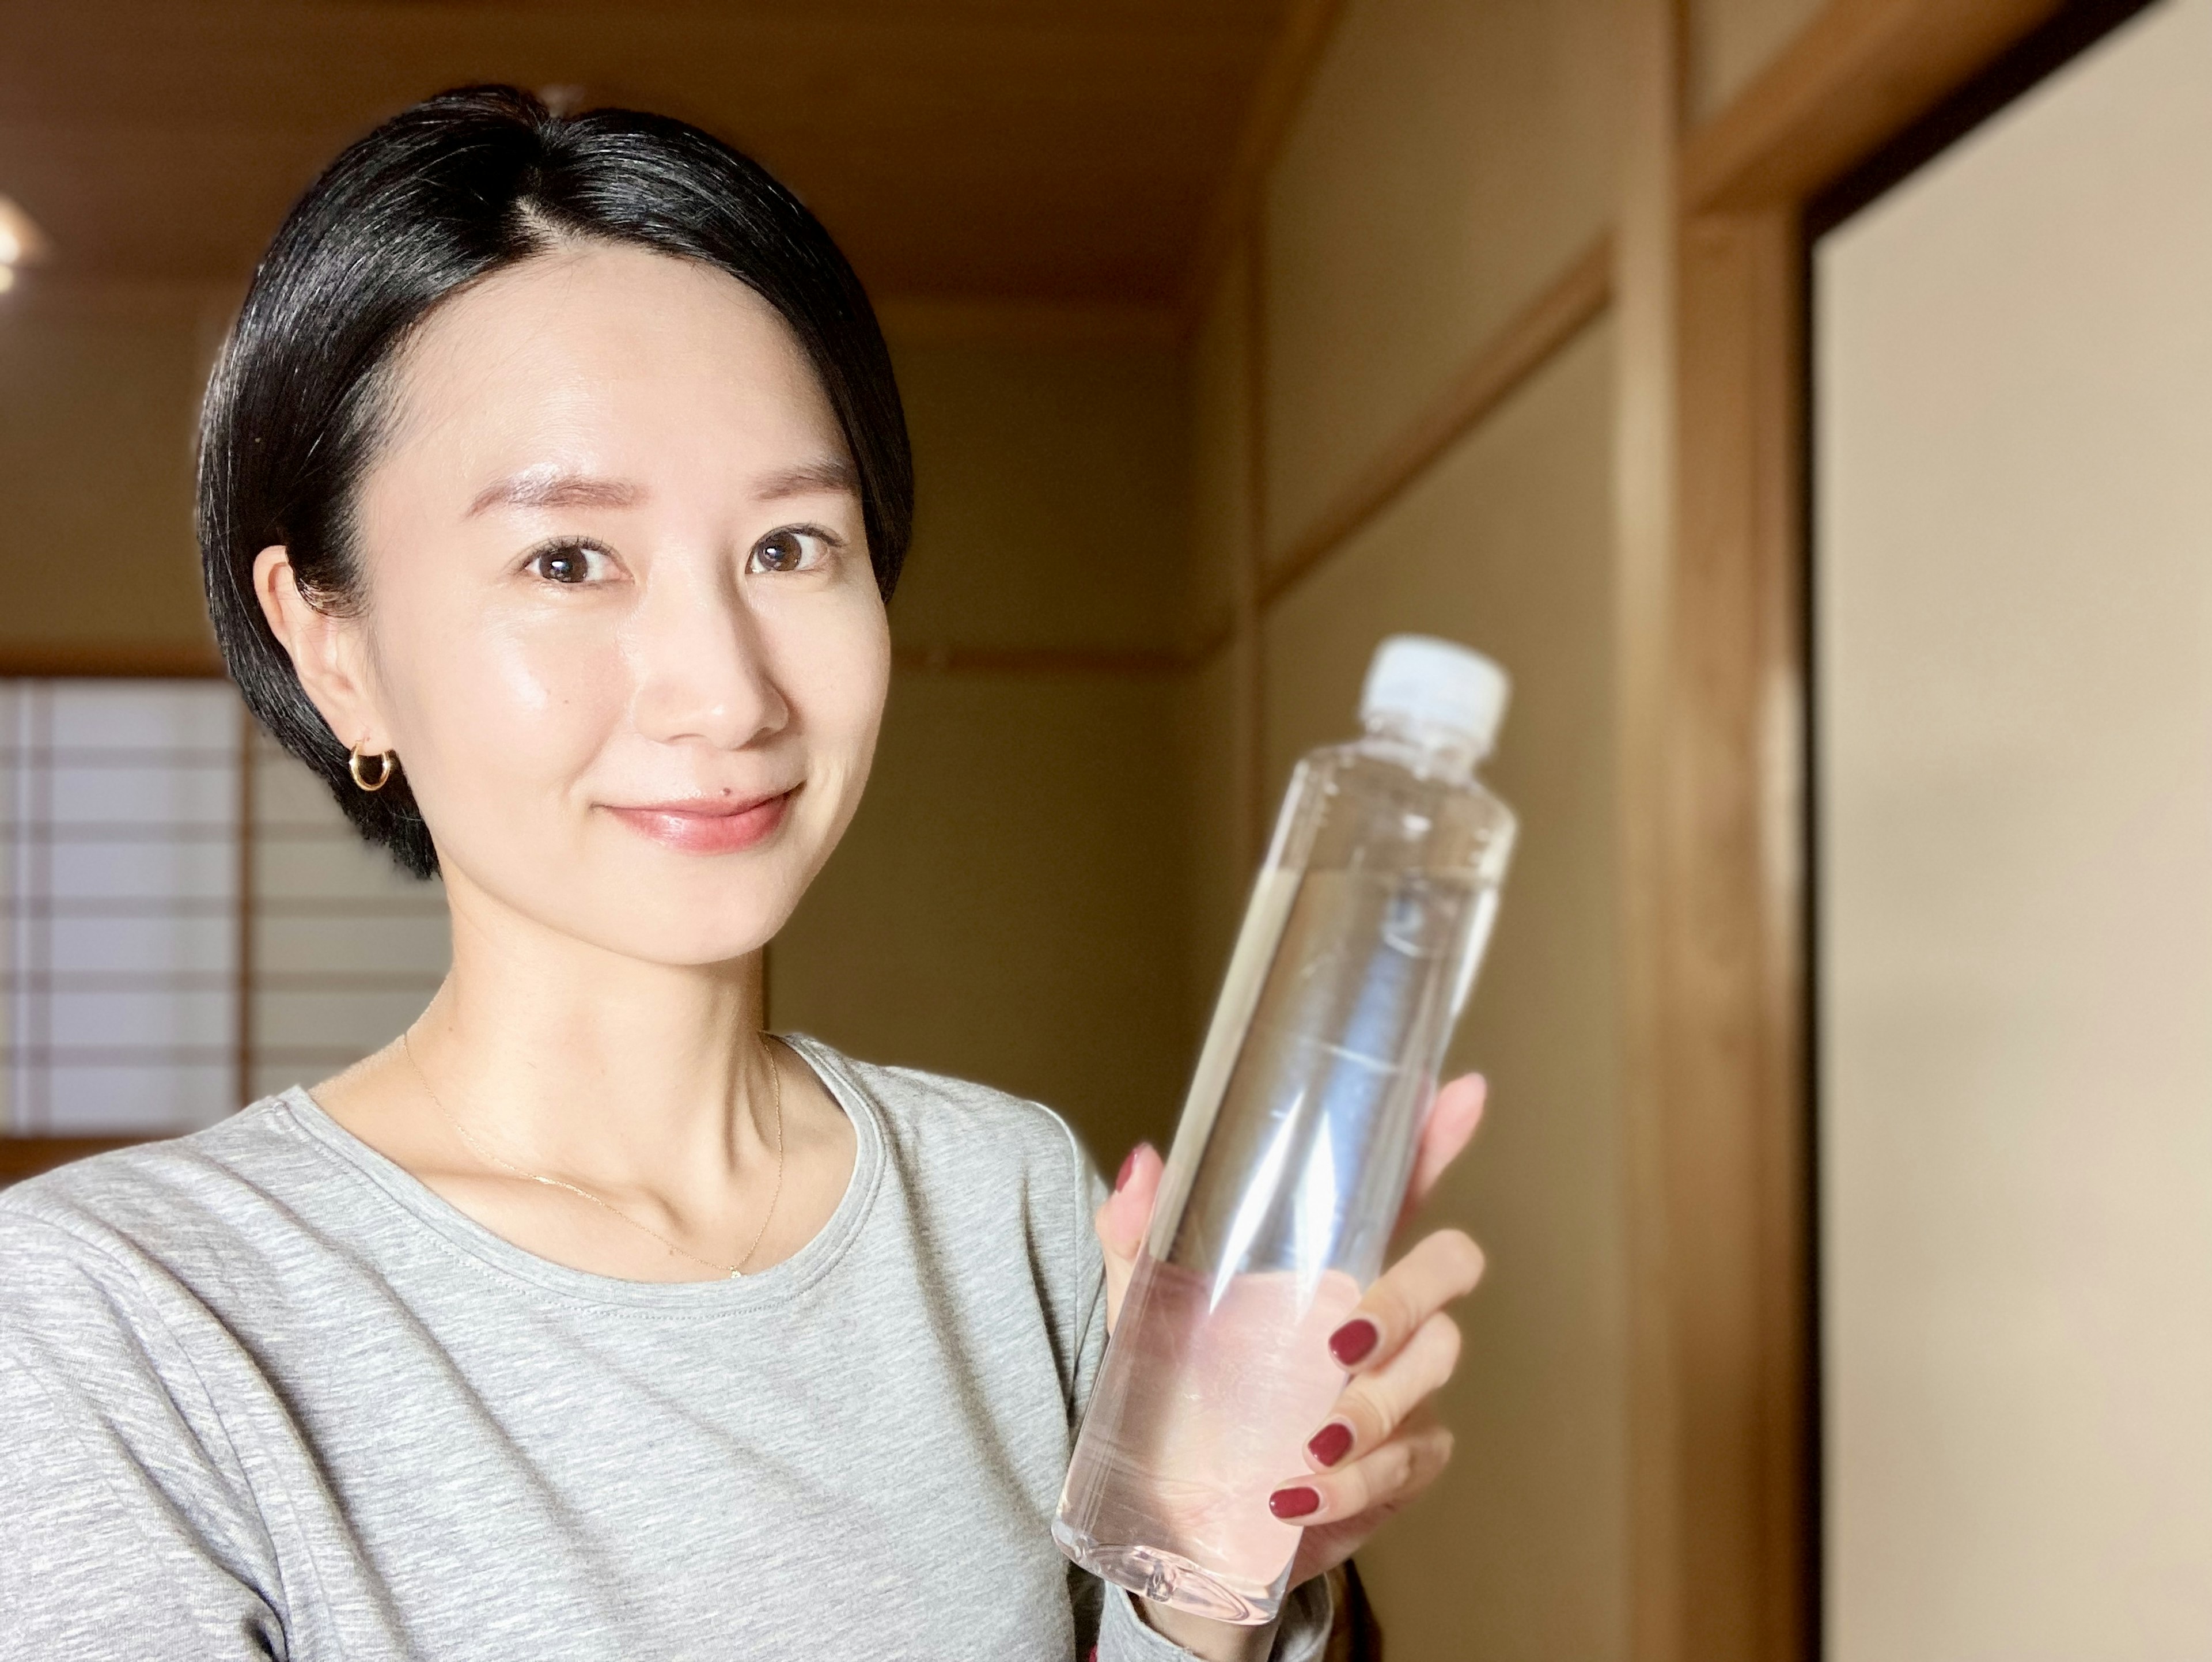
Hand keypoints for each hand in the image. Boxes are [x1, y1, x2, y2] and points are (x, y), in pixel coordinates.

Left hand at [1092, 1074, 1488, 1655]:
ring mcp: (1405, 1387)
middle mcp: (1381, 1313)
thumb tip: (1143, 1165)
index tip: (1464, 1091)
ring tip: (1303, 1444)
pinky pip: (1409, 1462)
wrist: (1185, 1517)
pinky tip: (1297, 1494)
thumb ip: (1141, 1243)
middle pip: (1450, 1267)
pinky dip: (1353, 1482)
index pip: (1397, 1187)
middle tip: (1342, 1337)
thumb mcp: (1149, 1317)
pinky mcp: (1406, 1464)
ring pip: (1434, 1367)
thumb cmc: (1184, 1397)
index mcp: (1329, 1260)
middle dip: (1407, 1296)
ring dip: (1372, 1406)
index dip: (1436, 1137)